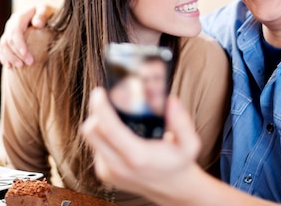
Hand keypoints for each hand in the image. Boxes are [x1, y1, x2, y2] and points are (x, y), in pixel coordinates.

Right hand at [0, 4, 55, 67]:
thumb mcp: (47, 10)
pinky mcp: (8, 40)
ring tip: (20, 66)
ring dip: (10, 57)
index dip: (19, 43)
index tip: (26, 54)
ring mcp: (8, 32)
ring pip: (3, 46)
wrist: (44, 15)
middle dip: (17, 53)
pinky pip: (2, 49)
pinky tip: (9, 66)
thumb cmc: (47, 13)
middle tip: (29, 63)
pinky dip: (4, 58)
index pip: (15, 31)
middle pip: (9, 40)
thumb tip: (37, 24)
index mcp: (19, 17)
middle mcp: (11, 24)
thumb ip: (42, 15)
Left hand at [81, 88, 201, 199]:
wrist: (171, 189)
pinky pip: (96, 147)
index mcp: (138, 156)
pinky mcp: (103, 174)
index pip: (109, 128)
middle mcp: (118, 166)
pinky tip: (119, 135)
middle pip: (90, 132)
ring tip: (116, 117)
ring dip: (99, 124)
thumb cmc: (179, 163)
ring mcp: (108, 171)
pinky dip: (103, 137)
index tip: (99, 92)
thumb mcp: (190, 144)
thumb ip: (182, 122)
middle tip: (105, 98)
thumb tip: (171, 101)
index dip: (101, 107)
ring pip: (91, 139)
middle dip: (95, 112)